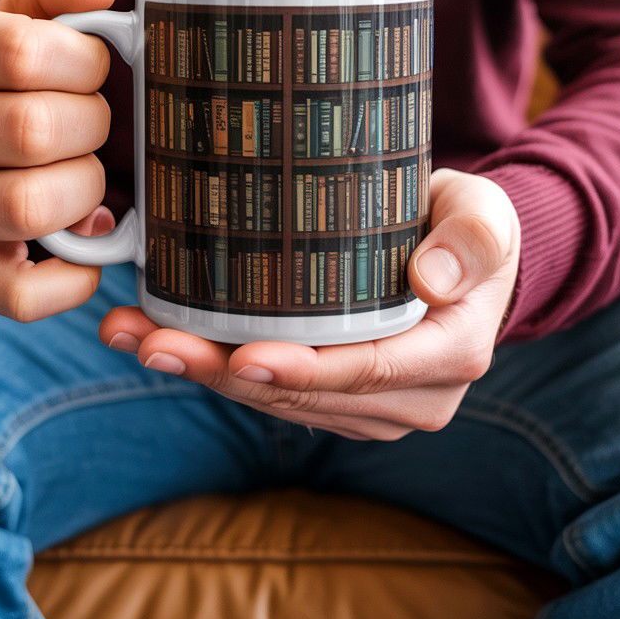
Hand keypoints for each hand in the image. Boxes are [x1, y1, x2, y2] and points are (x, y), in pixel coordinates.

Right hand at [0, 0, 117, 319]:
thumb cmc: (5, 70)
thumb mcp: (21, 15)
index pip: (21, 53)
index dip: (85, 61)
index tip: (95, 65)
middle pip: (30, 130)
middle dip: (93, 124)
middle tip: (95, 121)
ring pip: (27, 206)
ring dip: (86, 188)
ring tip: (87, 171)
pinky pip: (18, 294)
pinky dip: (72, 278)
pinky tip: (91, 238)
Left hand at [99, 169, 519, 440]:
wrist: (464, 249)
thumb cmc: (468, 223)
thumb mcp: (485, 213)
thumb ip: (474, 237)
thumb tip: (432, 279)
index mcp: (453, 354)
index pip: (369, 370)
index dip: (304, 369)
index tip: (243, 356)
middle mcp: (414, 397)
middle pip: (307, 393)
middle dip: (224, 372)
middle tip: (151, 340)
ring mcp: (374, 405)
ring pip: (279, 401)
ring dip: (205, 372)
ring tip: (133, 334)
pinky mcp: (340, 397)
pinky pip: (275, 392)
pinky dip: (218, 366)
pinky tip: (160, 336)